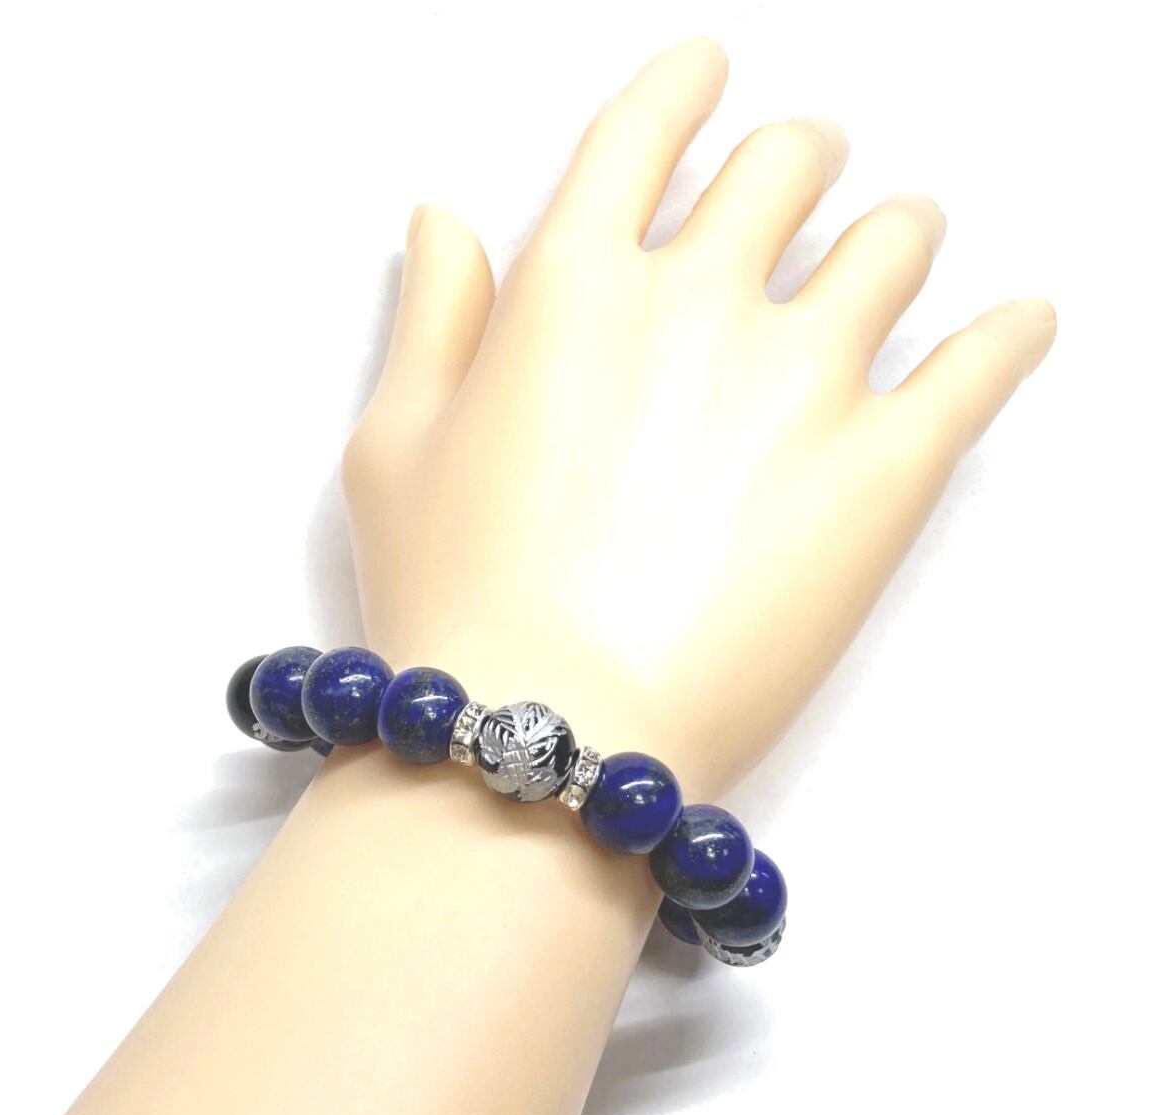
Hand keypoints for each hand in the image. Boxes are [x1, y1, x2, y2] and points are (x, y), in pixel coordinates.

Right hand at [341, 37, 1054, 798]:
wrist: (549, 740)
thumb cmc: (453, 603)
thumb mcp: (395, 448)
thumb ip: (432, 318)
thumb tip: (445, 219)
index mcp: (573, 285)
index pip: (648, 129)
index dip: (688, 85)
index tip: (714, 75)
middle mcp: (696, 303)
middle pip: (790, 162)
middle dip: (801, 160)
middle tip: (809, 183)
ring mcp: (801, 380)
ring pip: (898, 238)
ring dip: (896, 232)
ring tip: (889, 259)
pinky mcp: (886, 471)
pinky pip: (989, 361)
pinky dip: (1016, 333)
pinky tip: (1019, 325)